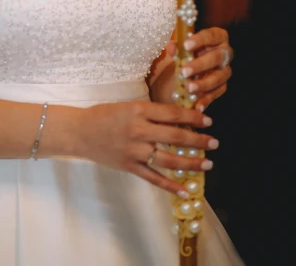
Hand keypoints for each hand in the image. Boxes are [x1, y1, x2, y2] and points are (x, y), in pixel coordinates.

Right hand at [77, 99, 217, 196]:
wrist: (80, 131)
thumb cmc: (104, 114)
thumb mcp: (128, 105)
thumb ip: (150, 112)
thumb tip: (177, 118)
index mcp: (139, 110)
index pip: (173, 114)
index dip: (193, 118)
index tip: (208, 121)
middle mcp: (139, 130)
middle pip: (175, 136)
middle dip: (198, 140)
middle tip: (215, 143)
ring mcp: (135, 150)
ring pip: (169, 159)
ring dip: (191, 163)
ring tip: (208, 164)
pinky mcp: (130, 166)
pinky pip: (154, 178)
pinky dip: (170, 186)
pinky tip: (185, 191)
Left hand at [166, 27, 232, 111]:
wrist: (189, 68)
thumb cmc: (187, 52)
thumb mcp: (180, 48)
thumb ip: (176, 47)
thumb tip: (172, 47)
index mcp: (217, 37)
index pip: (212, 35)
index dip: (200, 40)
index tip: (186, 45)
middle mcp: (225, 53)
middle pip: (217, 57)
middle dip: (200, 65)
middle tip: (184, 71)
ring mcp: (225, 70)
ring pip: (219, 77)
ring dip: (203, 83)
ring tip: (188, 88)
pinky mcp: (223, 85)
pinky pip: (217, 92)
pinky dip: (207, 99)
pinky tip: (197, 105)